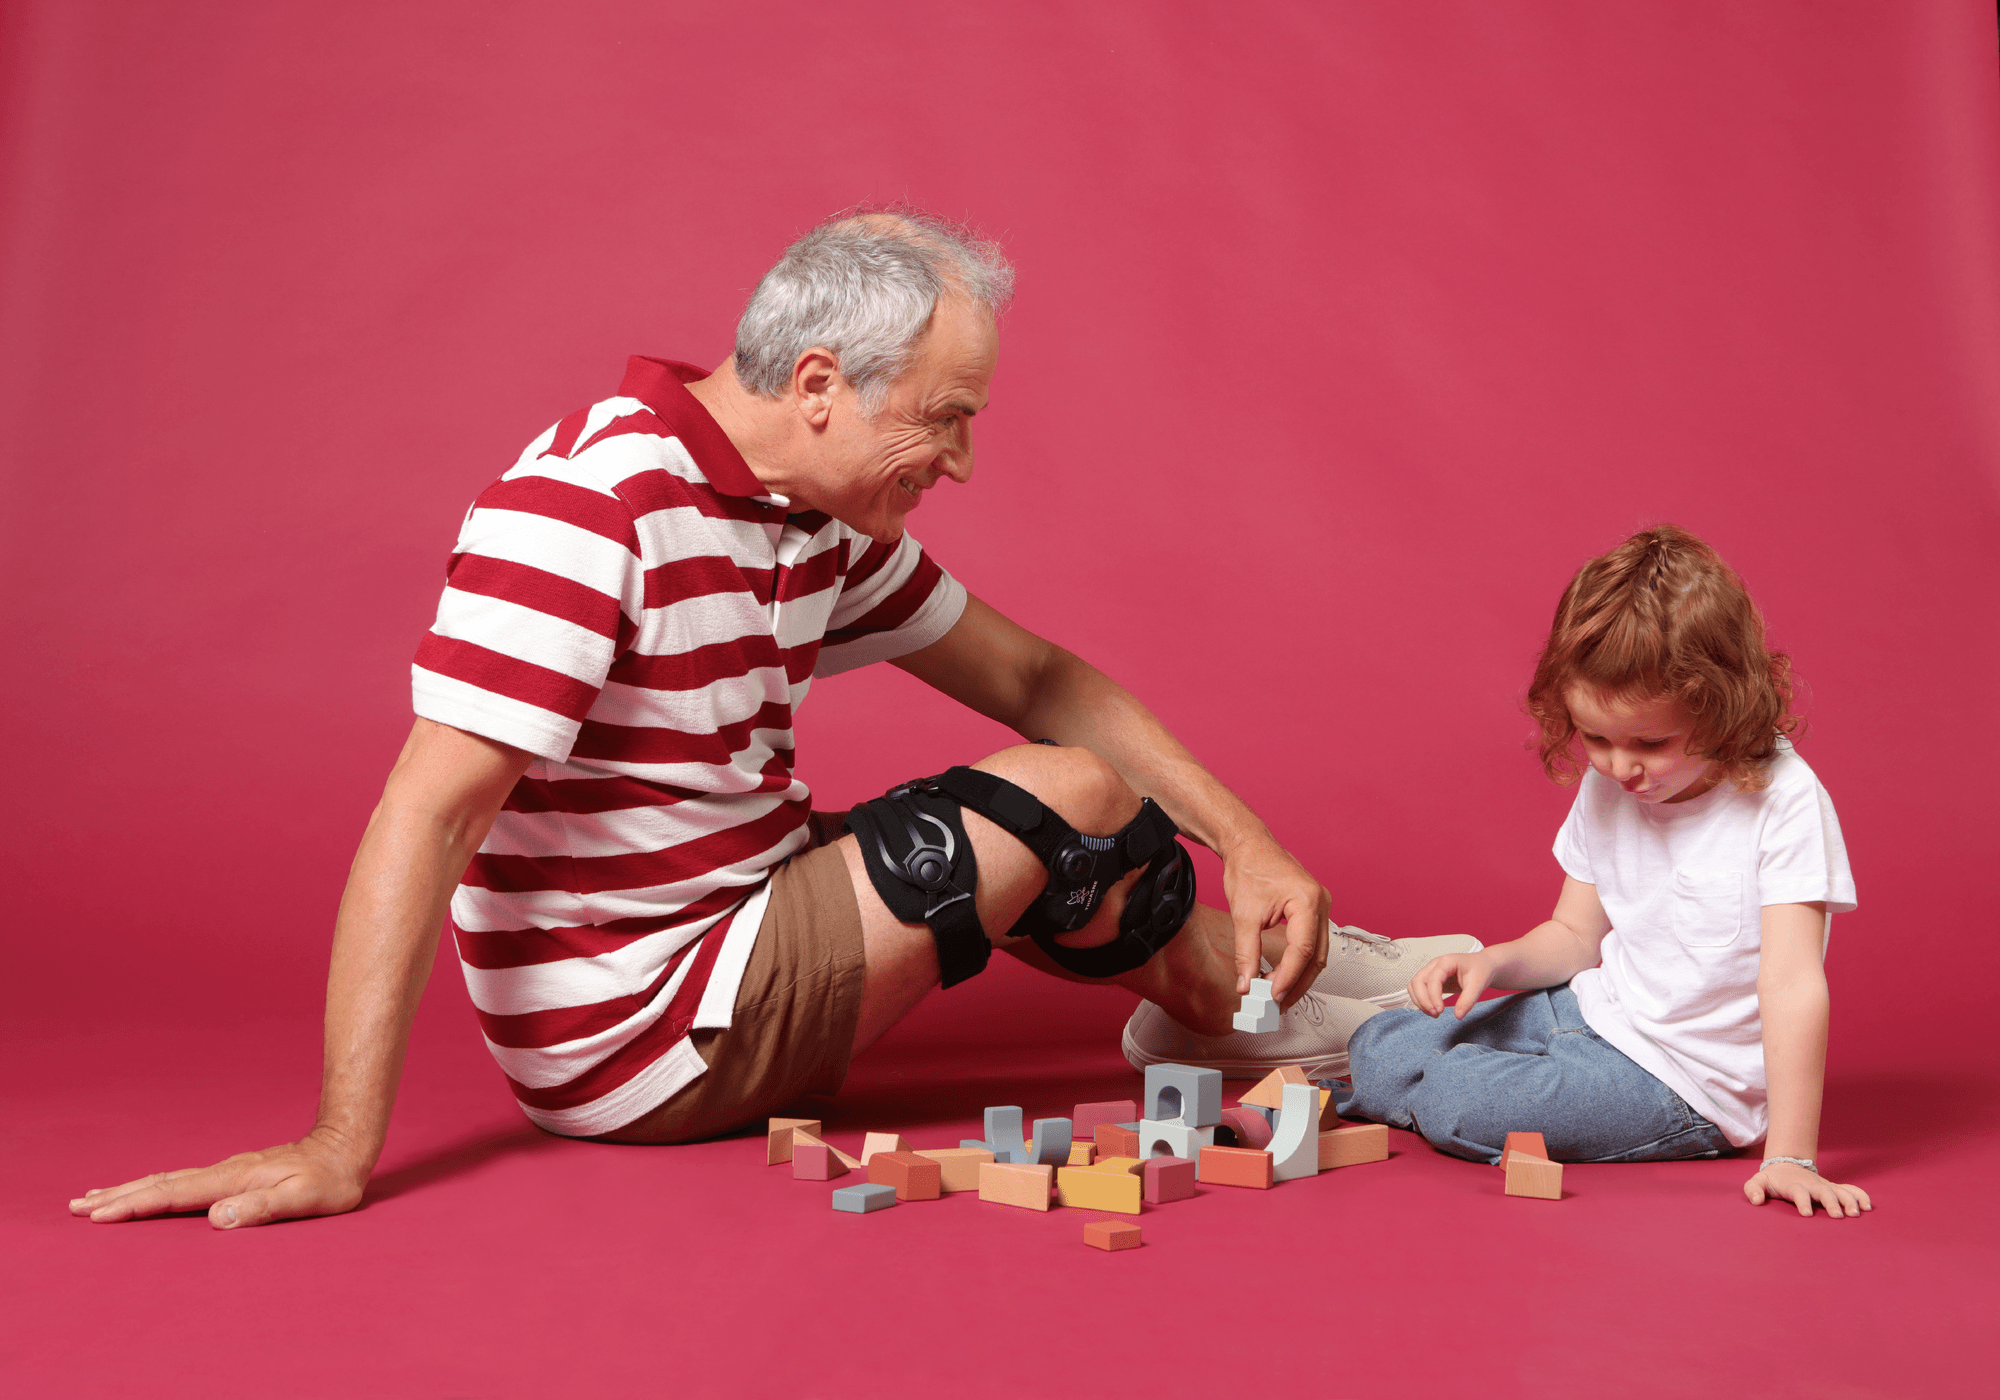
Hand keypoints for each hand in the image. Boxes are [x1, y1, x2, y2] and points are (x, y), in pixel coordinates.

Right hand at [69, 1130, 369, 1229]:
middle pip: (161, 1183)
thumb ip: (262, 1207)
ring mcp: (227, 1169)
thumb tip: (217, 1218)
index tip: (99, 1215)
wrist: (345, 1145)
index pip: (174, 1195)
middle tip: (76, 1206)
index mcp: (233, 1180)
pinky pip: (183, 1180)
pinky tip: (150, 1188)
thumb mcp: (304, 1198)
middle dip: (119, 1195)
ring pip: (168, 1179)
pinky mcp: (233, 1172)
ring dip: (130, 1188)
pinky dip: (155, 1185)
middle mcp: (224, 1171)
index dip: (136, 1206)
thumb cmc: (330, 1179)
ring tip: (96, 1196)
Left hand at [1219, 833, 1328, 1007]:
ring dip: (1300, 976)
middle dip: (1298, 984)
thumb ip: (1246, 953)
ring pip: (1318, 953)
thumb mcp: (1243, 915)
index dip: (1288, 977)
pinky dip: (1301, 962)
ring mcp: (1321, 906)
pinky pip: (1314, 942)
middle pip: (1317, 956)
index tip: (1272, 996)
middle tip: (1277, 1004)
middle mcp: (1321, 903)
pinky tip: (1284, 976)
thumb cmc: (1248, 870)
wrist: (1249, 845)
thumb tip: (1245, 984)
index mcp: (1307, 900)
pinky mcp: (1314, 910)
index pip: (1302, 950)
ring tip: (1279, 995)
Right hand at [1409, 950, 1494, 1017]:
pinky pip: (1418, 989)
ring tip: (1434, 1014)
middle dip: (1423, 1000)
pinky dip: (1420, 1000)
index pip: (1432, 979)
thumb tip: (1458, 1016)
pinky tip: (1431, 1009)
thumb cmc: (1481, 971)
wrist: (1483, 965)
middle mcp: (1435, 964)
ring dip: (1420, 1001)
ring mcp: (1431, 971)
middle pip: (1417, 981)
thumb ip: (1468, 1000)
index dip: (1433, 996)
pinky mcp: (1430, 979)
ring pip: (1414, 985)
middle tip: (1435, 1014)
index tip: (1440, 1011)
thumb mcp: (1478, 985)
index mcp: (1446, 962)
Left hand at [1743, 1161, 1870, 1217]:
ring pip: (1840, 1190)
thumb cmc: (1772, 1180)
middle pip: (1824, 1191)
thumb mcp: (1758, 1182)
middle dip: (1831, 1203)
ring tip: (1857, 1214)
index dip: (1802, 1202)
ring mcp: (1825, 1185)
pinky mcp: (1834, 1187)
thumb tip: (1756, 1201)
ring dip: (1849, 1200)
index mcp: (1794, 1185)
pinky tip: (1868, 1206)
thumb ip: (1753, 1189)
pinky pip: (1850, 1189)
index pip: (1799, 1192)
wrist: (1786, 1166)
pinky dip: (1860, 1195)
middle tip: (1838, 1216)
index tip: (1807, 1214)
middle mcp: (1812, 1185)